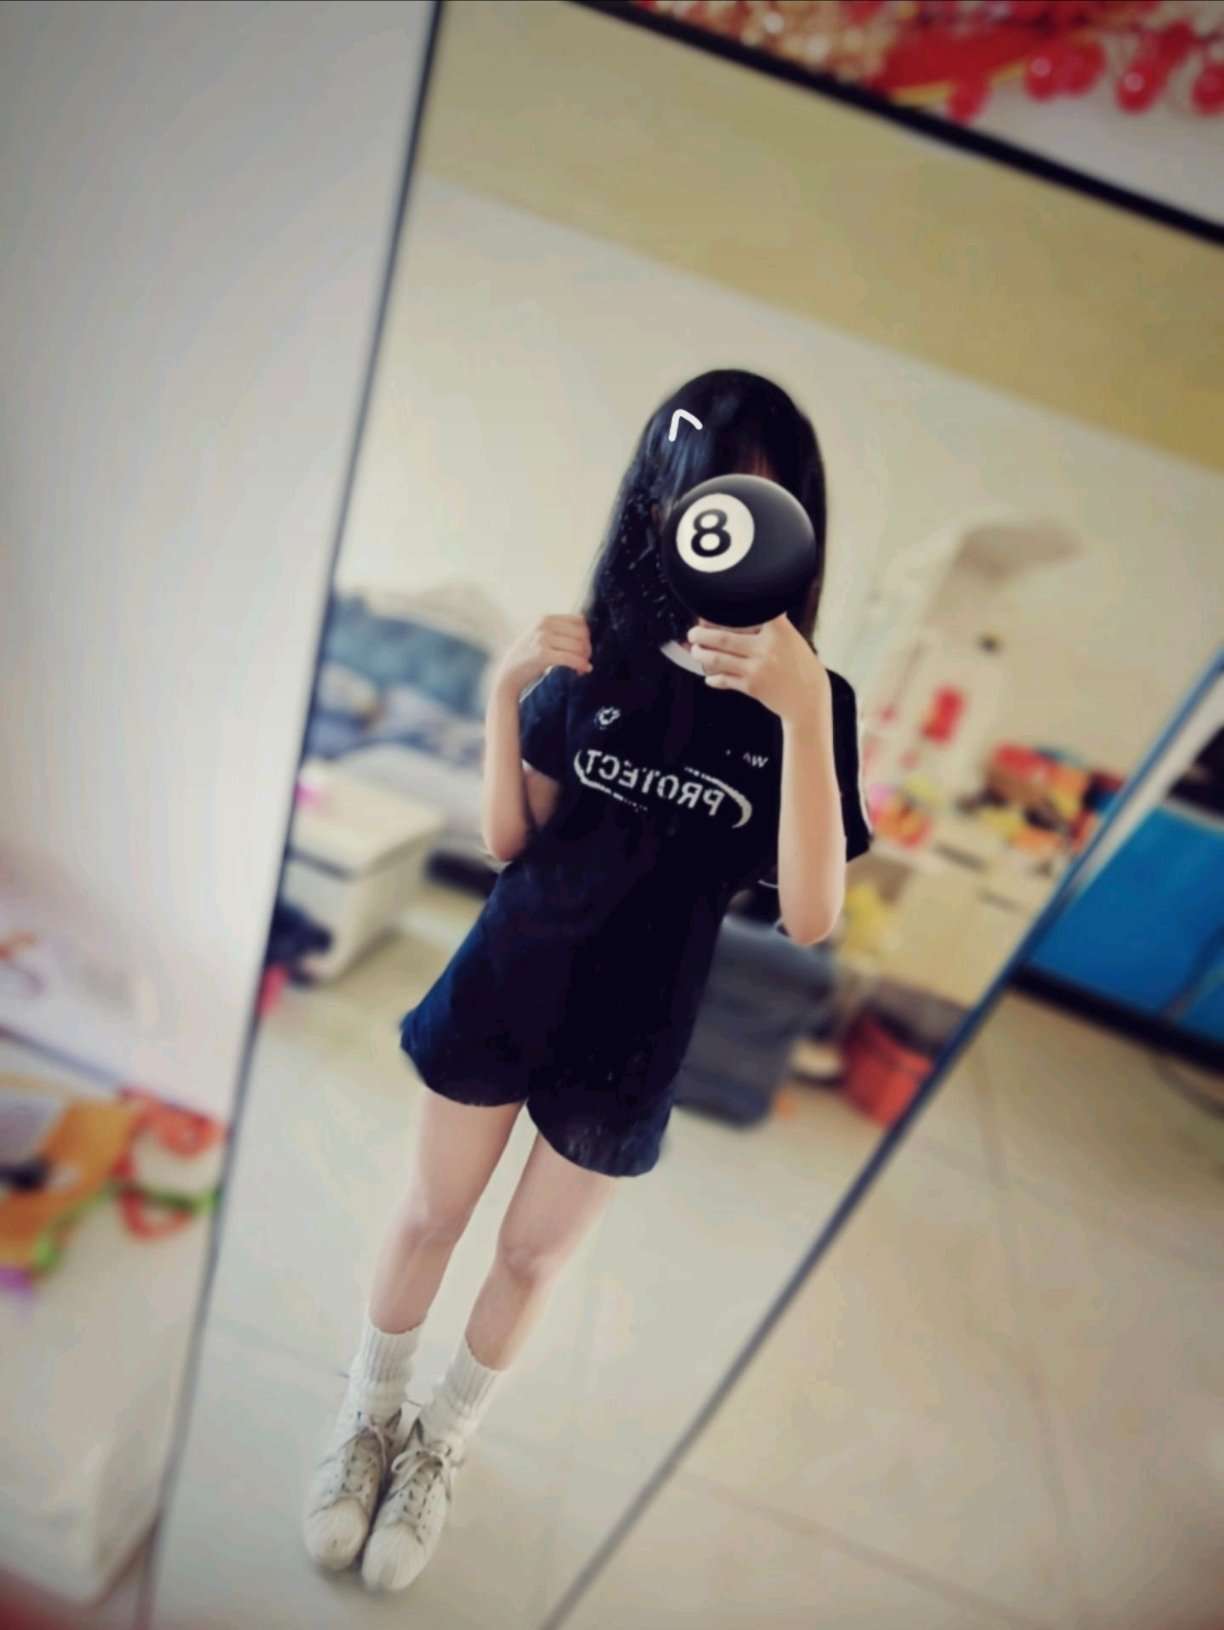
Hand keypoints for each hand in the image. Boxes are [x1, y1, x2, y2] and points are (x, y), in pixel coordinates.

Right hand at [494, 613, 591, 696]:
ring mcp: (542, 639)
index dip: (586, 635)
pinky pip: (570, 658)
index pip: (579, 620)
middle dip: (587, 648)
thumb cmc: (529, 656)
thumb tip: (586, 630)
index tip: (584, 649)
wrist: (509, 673)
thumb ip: (559, 630)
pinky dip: (581, 665)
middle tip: (585, 660)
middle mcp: (544, 625)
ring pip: (578, 646)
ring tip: (581, 668)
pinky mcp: (542, 654)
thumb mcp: (541, 635)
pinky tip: (583, 671)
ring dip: (584, 659)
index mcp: (546, 619)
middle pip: (581, 633)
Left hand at [687, 614, 828, 723]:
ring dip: (701, 654)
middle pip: (723, 637)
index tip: (714, 605)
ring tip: (695, 651)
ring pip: (718, 659)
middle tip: (693, 633)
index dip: (728, 608)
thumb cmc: (801, 667)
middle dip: (701, 634)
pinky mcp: (751, 686)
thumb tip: (749, 611)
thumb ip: (773, 626)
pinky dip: (714, 678)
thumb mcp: (792, 639)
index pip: (751, 612)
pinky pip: (724, 680)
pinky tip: (709, 677)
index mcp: (779, 631)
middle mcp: (766, 648)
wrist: (808, 700)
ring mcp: (757, 668)